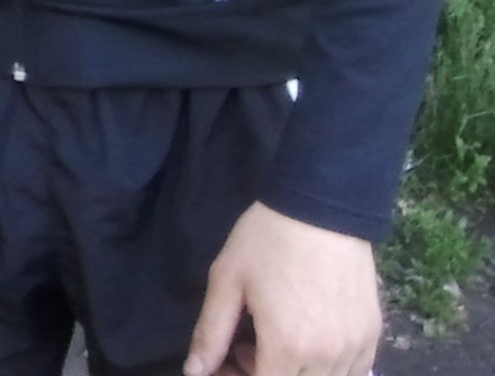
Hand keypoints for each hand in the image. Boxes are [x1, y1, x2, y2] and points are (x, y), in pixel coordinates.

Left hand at [186, 202, 378, 375]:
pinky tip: (307, 339)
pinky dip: (327, 367)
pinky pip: (354, 370)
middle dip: (264, 374)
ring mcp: (356, 348)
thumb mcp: (227, 281)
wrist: (320, 208)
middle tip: (245, 347)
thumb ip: (210, 333)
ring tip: (275, 341)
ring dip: (297, 372)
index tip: (226, 361)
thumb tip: (194, 372)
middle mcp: (328, 357)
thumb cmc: (266, 240)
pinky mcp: (373, 335)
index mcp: (288, 347)